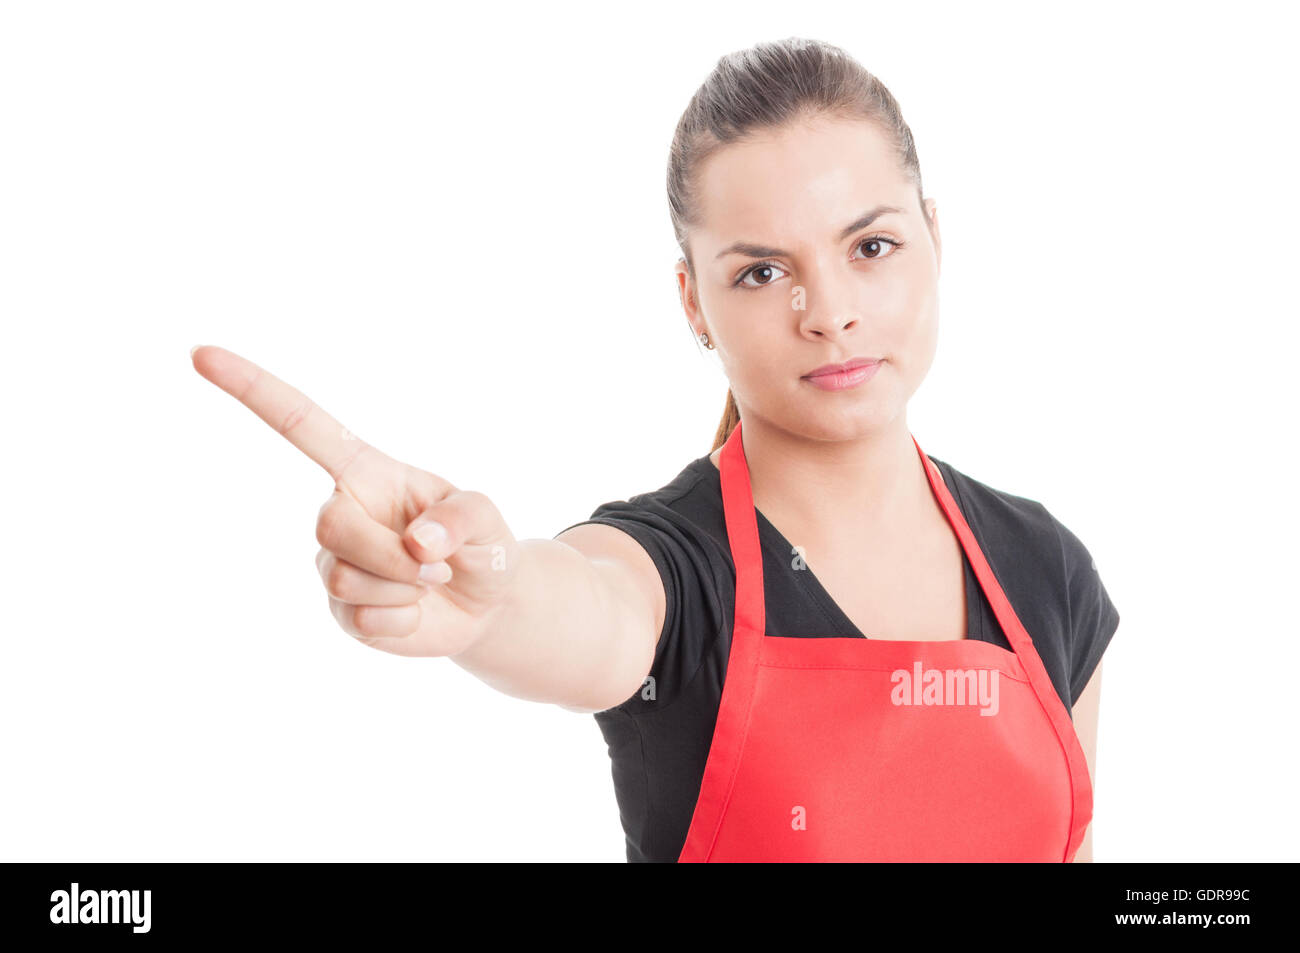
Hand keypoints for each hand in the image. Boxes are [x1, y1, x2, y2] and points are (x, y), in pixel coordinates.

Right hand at [191, 345, 519, 657]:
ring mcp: (335, 562)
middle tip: (437, 566)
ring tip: (429, 582)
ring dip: (402, 587)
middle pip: (331, 525)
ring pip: (343, 575)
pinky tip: (415, 611)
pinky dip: (403, 620)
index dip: (253, 389)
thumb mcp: (488, 518)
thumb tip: (418, 543)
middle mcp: (342, 511)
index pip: (302, 425)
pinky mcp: (341, 609)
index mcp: (367, 471)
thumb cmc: (482, 545)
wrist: (486, 607)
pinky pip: (360, 617)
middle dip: (391, 554)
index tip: (201, 355)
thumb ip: (461, 518)